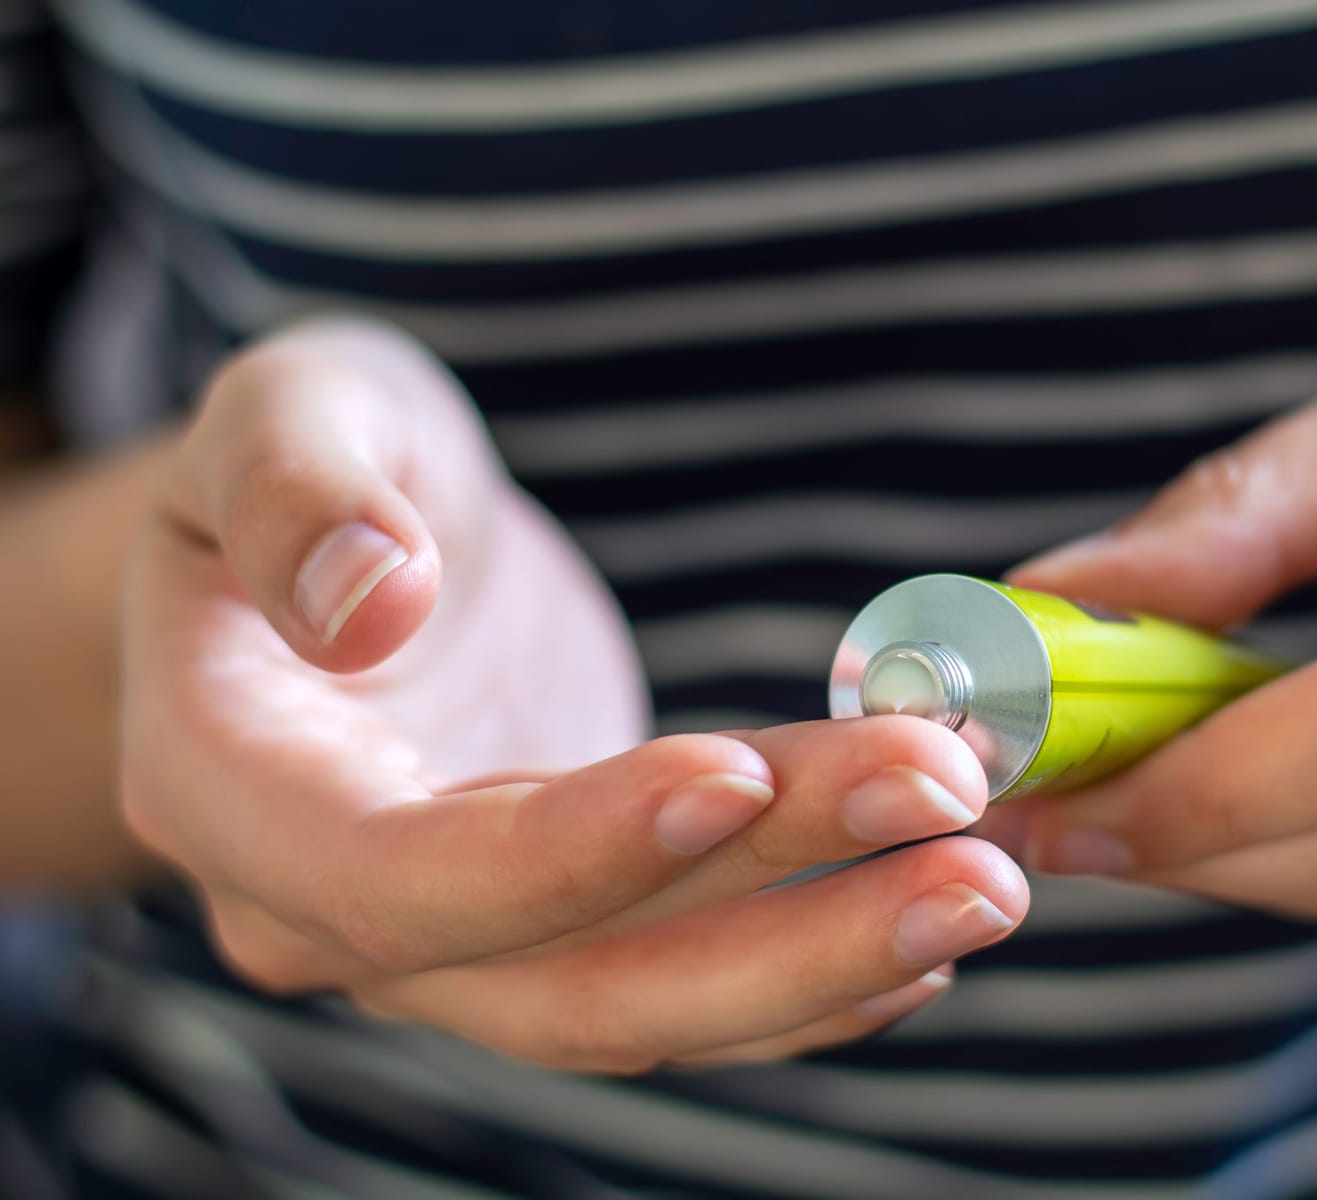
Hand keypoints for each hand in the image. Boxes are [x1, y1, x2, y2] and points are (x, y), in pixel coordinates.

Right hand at [122, 319, 1024, 1068]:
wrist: (349, 545)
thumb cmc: (318, 455)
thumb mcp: (284, 407)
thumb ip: (296, 487)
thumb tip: (366, 596)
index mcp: (233, 784)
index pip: (397, 870)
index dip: (568, 848)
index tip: (738, 770)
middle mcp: (333, 909)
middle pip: (561, 974)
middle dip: (773, 925)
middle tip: (966, 850)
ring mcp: (452, 942)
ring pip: (645, 1000)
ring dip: (825, 958)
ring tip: (992, 881)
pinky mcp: (555, 929)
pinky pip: (679, 989)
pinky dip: (806, 981)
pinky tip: (927, 938)